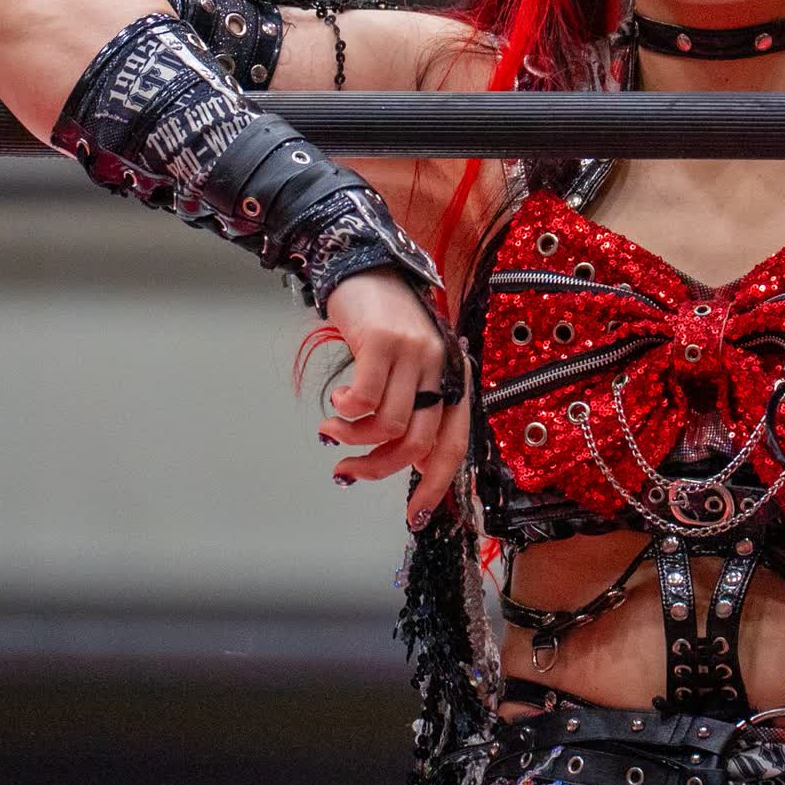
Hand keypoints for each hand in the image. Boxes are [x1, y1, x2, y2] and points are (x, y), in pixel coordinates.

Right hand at [318, 268, 469, 525]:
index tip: (415, 517)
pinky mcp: (384, 341)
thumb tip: (397, 459)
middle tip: (347, 473)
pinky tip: (336, 402)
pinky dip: (345, 411)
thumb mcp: (407, 368)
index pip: (452, 444)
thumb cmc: (384, 323)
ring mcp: (415, 353)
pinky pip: (365, 398)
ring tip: (332, 431)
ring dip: (353, 440)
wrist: (365, 267)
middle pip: (417, 443)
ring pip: (389, 425)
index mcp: (451, 378)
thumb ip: (410, 407)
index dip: (435, 486)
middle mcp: (442, 367)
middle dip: (379, 470)